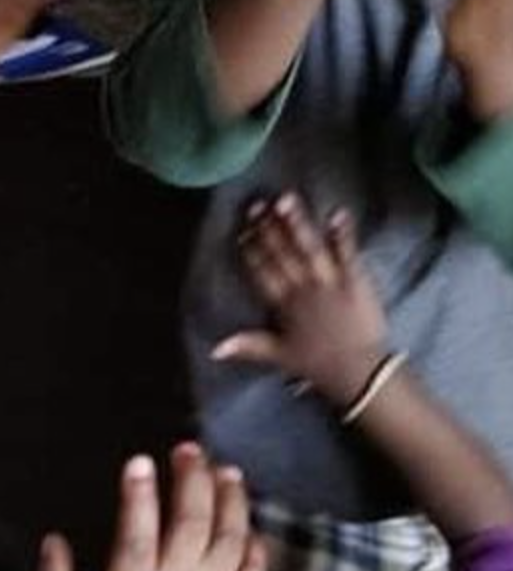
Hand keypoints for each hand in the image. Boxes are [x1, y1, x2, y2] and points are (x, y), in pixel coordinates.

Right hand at [40, 446, 263, 570]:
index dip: (139, 493)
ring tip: (227, 472)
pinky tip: (249, 527)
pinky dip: (255, 545)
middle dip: (193, 480)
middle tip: (189, 450)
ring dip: (231, 500)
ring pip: (230, 537)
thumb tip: (51, 540)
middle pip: (192, 520)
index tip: (140, 461)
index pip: (138, 529)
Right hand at [211, 194, 387, 403]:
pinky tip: (337, 212)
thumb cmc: (317, 364)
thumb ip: (247, 346)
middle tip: (256, 204)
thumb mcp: (278, 355)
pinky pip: (348, 254)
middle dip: (267, 229)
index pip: (262, 272)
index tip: (242, 229)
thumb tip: (213, 349)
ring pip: (308, 249)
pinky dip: (343, 234)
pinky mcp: (356, 281)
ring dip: (297, 224)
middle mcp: (302, 289)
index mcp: (283, 305)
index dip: (251, 250)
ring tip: (286, 199)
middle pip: (281, 254)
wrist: (356, 371)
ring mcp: (329, 283)